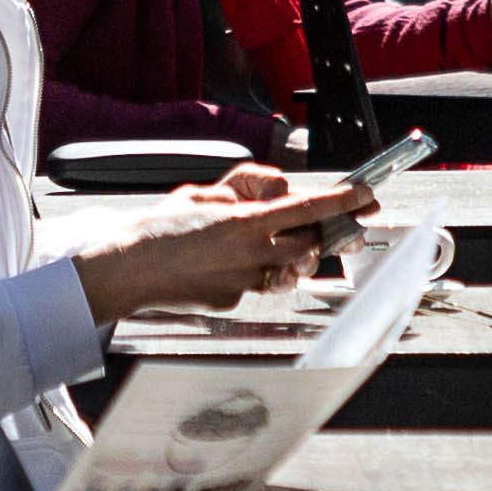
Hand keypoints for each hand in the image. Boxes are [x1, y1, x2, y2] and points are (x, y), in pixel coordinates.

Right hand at [76, 180, 361, 321]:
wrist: (125, 269)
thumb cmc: (159, 228)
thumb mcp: (204, 194)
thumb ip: (244, 190)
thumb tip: (275, 190)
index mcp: (245, 222)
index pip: (308, 209)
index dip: (343, 202)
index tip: (366, 196)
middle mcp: (250, 254)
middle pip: (309, 246)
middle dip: (323, 237)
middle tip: (332, 227)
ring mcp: (243, 282)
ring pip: (289, 270)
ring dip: (291, 256)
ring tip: (270, 244)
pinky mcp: (233, 300)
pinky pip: (258, 284)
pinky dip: (255, 272)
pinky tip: (228, 264)